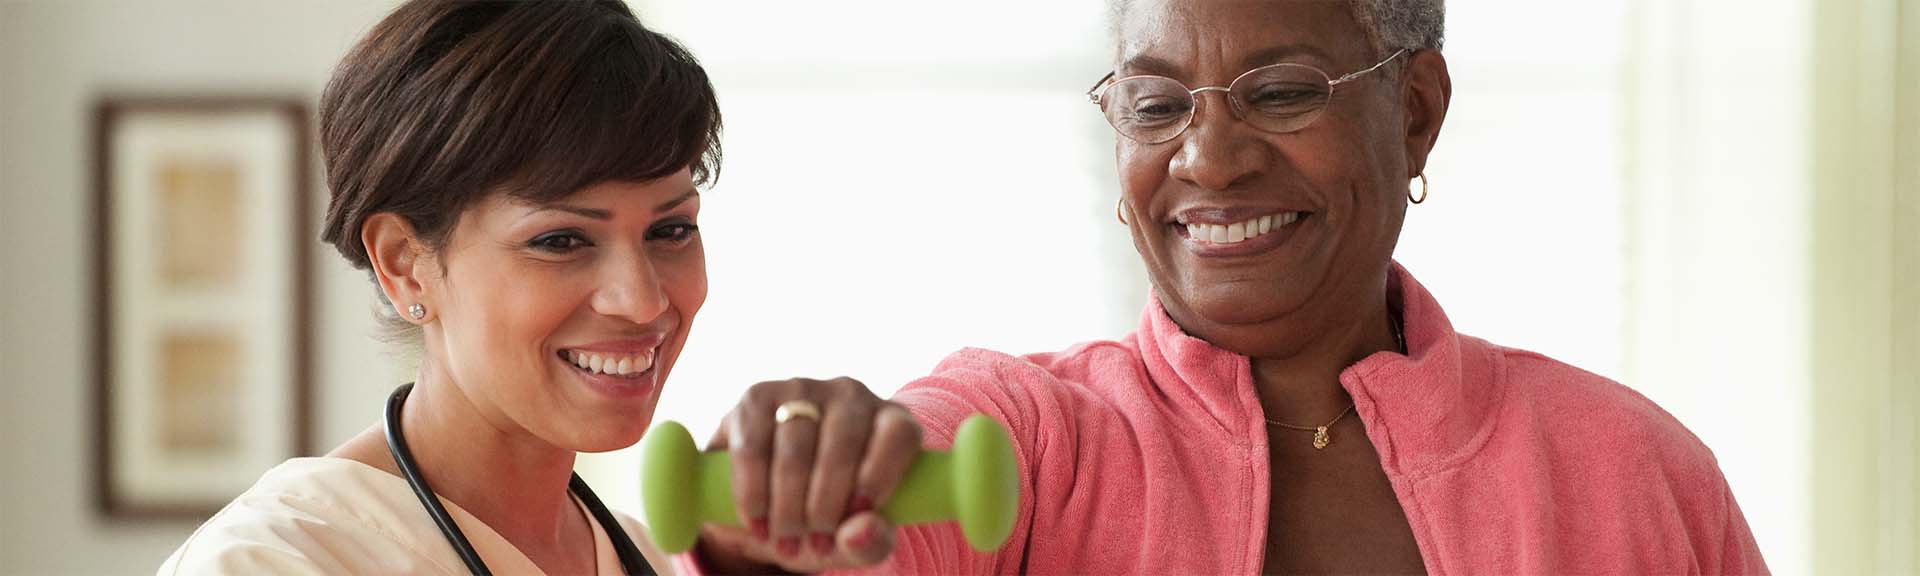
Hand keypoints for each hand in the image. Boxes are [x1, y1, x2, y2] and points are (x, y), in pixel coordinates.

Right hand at [693, 377, 923, 571]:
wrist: (769, 497)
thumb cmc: (829, 517)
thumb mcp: (855, 539)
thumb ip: (869, 543)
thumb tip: (858, 534)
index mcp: (892, 421)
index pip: (899, 434)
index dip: (881, 474)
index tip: (859, 514)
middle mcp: (852, 395)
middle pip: (842, 446)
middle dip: (824, 506)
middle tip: (814, 544)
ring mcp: (804, 389)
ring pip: (795, 448)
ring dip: (788, 505)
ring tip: (785, 540)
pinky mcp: (758, 395)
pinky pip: (753, 447)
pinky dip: (753, 491)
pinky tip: (757, 519)